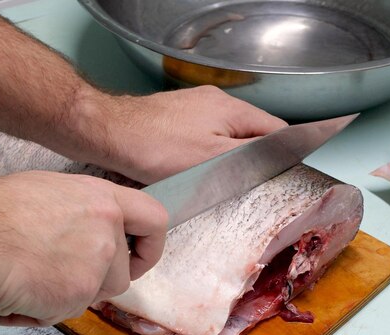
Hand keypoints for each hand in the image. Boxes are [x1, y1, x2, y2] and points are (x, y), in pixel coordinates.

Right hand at [0, 171, 167, 326]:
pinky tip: (21, 294)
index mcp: (104, 199)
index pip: (154, 220)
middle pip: (123, 273)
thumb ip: (88, 213)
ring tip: (35, 280)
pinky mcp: (78, 293)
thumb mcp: (54, 193)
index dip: (151, 245)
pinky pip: (68, 312)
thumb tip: (96, 228)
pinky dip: (44, 311)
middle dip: (98, 283)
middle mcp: (108, 229)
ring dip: (71, 296)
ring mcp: (96, 263)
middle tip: (66, 278)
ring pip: (96, 296)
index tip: (140, 257)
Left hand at [69, 85, 287, 183]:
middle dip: (253, 155)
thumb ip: (249, 156)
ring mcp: (197, 104)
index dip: (282, 152)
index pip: (275, 129)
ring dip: (230, 152)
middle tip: (242, 179)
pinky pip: (208, 131)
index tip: (277, 173)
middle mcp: (218, 100)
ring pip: (229, 132)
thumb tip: (277, 154)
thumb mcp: (212, 159)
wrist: (107, 131)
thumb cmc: (155, 147)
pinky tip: (195, 163)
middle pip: (253, 130)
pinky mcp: (180, 113)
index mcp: (233, 109)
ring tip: (216, 174)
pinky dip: (209, 148)